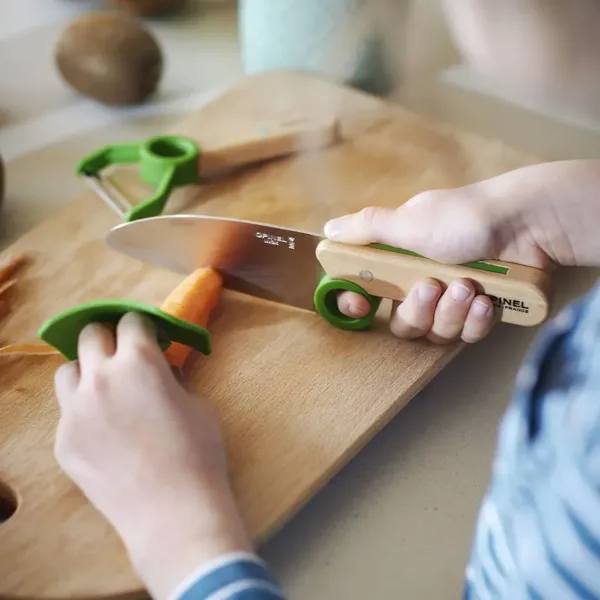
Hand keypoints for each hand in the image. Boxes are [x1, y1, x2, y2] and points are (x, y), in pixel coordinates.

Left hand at [53, 313, 251, 599]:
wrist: (173, 511)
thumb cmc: (198, 452)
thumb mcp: (197, 404)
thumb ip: (173, 379)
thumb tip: (160, 372)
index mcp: (139, 361)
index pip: (131, 321)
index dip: (143, 326)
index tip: (150, 336)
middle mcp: (100, 378)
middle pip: (91, 336)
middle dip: (109, 338)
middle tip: (125, 355)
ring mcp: (75, 411)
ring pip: (67, 371)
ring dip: (87, 372)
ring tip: (107, 391)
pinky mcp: (64, 442)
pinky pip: (68, 414)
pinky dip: (85, 413)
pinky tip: (107, 435)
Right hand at [324, 160, 599, 343]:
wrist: (528, 224)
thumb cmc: (464, 218)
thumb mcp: (409, 221)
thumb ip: (366, 229)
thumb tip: (327, 230)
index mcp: (400, 261)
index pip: (367, 292)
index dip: (359, 304)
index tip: (361, 303)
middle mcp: (422, 282)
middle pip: (403, 323)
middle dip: (418, 310)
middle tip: (433, 286)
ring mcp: (452, 300)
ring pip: (435, 333)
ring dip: (450, 313)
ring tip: (469, 288)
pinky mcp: (480, 312)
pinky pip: (467, 335)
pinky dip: (476, 319)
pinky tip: (486, 300)